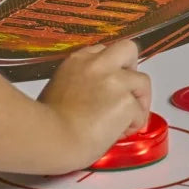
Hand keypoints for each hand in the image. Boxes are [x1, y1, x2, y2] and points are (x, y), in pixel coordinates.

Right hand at [38, 40, 151, 168]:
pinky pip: (141, 113)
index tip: (108, 85)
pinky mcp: (126, 101)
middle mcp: (97, 64)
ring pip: (142, 81)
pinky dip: (134, 124)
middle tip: (127, 91)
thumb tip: (88, 99)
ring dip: (139, 101)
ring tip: (126, 120)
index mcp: (76, 61)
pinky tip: (119, 134)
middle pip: (128, 50)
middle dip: (133, 69)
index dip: (110, 69)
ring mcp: (114, 81)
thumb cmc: (46, 125)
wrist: (50, 139)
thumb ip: (76, 85)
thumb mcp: (54, 91)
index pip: (102, 51)